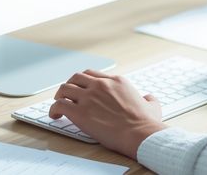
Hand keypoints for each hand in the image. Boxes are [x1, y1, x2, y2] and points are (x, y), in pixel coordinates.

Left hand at [49, 69, 166, 158]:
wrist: (138, 133)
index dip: (84, 81)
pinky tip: (55, 116)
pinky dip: (53, 109)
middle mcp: (100, 85)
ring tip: (58, 103)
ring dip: (59, 95)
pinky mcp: (80, 112)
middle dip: (70, 85)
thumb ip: (149, 99)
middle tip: (67, 94)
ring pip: (64, 88)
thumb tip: (149, 98)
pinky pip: (59, 105)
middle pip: (76, 77)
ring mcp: (89, 97)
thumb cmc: (145, 123)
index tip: (81, 88)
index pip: (93, 74)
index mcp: (116, 81)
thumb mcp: (152, 106)